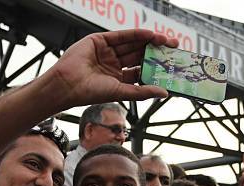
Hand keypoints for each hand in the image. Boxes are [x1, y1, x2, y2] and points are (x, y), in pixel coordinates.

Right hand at [51, 29, 177, 106]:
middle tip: (174, 50)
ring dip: (149, 42)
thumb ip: (142, 91)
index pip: (140, 71)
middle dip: (155, 52)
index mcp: (118, 80)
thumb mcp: (122, 92)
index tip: (169, 67)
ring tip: (166, 41)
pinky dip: (136, 35)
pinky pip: (122, 36)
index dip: (154, 68)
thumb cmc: (90, 93)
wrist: (69, 84)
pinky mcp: (100, 40)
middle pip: (139, 56)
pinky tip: (150, 35)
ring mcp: (107, 52)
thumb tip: (164, 93)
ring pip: (133, 45)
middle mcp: (113, 65)